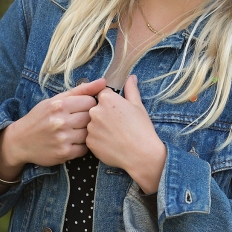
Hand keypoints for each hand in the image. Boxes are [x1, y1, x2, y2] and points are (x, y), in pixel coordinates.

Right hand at [0, 78, 106, 192]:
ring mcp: (62, 138)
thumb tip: (103, 82)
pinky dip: (81, 146)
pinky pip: (84, 149)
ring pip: (89, 133)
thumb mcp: (55, 100)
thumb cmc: (40, 118)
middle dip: (88, 119)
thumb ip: (80, 91)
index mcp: (59, 105)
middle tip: (79, 121)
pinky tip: (72, 142)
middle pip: (90, 118)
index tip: (81, 109)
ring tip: (75, 131)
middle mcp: (60, 121)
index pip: (90, 101)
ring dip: (85, 133)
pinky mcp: (64, 153)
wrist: (20, 141)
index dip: (88, 105)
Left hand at [85, 75, 166, 193]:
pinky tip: (111, 144)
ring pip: (92, 124)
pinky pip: (92, 138)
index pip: (103, 94)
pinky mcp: (89, 142)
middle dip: (104, 115)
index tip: (119, 111)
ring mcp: (91, 127)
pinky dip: (99, 140)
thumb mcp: (138, 106)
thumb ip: (131, 89)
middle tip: (118, 125)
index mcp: (107, 99)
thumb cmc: (142, 128)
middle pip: (95, 109)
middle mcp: (95, 111)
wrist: (141, 154)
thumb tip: (131, 77)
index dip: (112, 103)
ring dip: (100, 127)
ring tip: (115, 135)